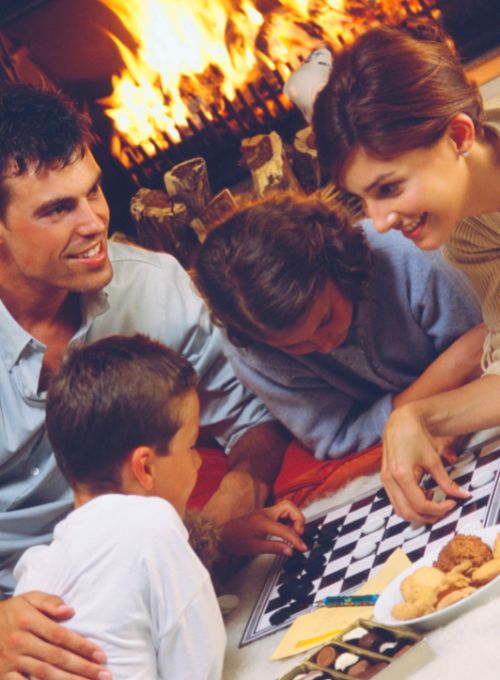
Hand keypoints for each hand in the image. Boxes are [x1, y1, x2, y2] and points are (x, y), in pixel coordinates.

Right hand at [0, 592, 110, 678]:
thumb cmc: (12, 612)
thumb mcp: (28, 598)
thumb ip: (49, 601)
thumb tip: (70, 611)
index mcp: (28, 621)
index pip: (60, 636)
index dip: (82, 646)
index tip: (101, 655)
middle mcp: (20, 642)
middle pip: (56, 658)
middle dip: (82, 668)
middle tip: (104, 675)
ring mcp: (11, 661)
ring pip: (44, 675)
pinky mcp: (4, 675)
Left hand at [219, 500, 306, 556]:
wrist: (221, 535)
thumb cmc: (235, 541)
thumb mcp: (255, 548)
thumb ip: (275, 548)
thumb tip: (290, 550)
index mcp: (263, 521)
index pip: (286, 529)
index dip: (297, 539)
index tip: (303, 547)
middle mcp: (265, 513)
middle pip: (289, 506)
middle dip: (299, 518)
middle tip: (299, 533)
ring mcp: (265, 512)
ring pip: (286, 507)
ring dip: (294, 517)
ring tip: (295, 532)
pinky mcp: (264, 514)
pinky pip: (281, 512)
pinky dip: (288, 519)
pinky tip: (287, 530)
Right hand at [381, 406, 469, 523]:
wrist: (401, 422)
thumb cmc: (415, 436)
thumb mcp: (434, 460)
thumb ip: (447, 481)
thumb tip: (461, 495)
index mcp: (402, 474)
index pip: (420, 505)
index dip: (438, 509)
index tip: (451, 504)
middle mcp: (390, 480)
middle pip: (408, 513)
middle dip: (428, 517)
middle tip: (444, 509)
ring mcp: (385, 480)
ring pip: (400, 511)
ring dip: (418, 513)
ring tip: (434, 502)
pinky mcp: (386, 480)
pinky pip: (396, 502)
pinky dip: (410, 505)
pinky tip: (423, 494)